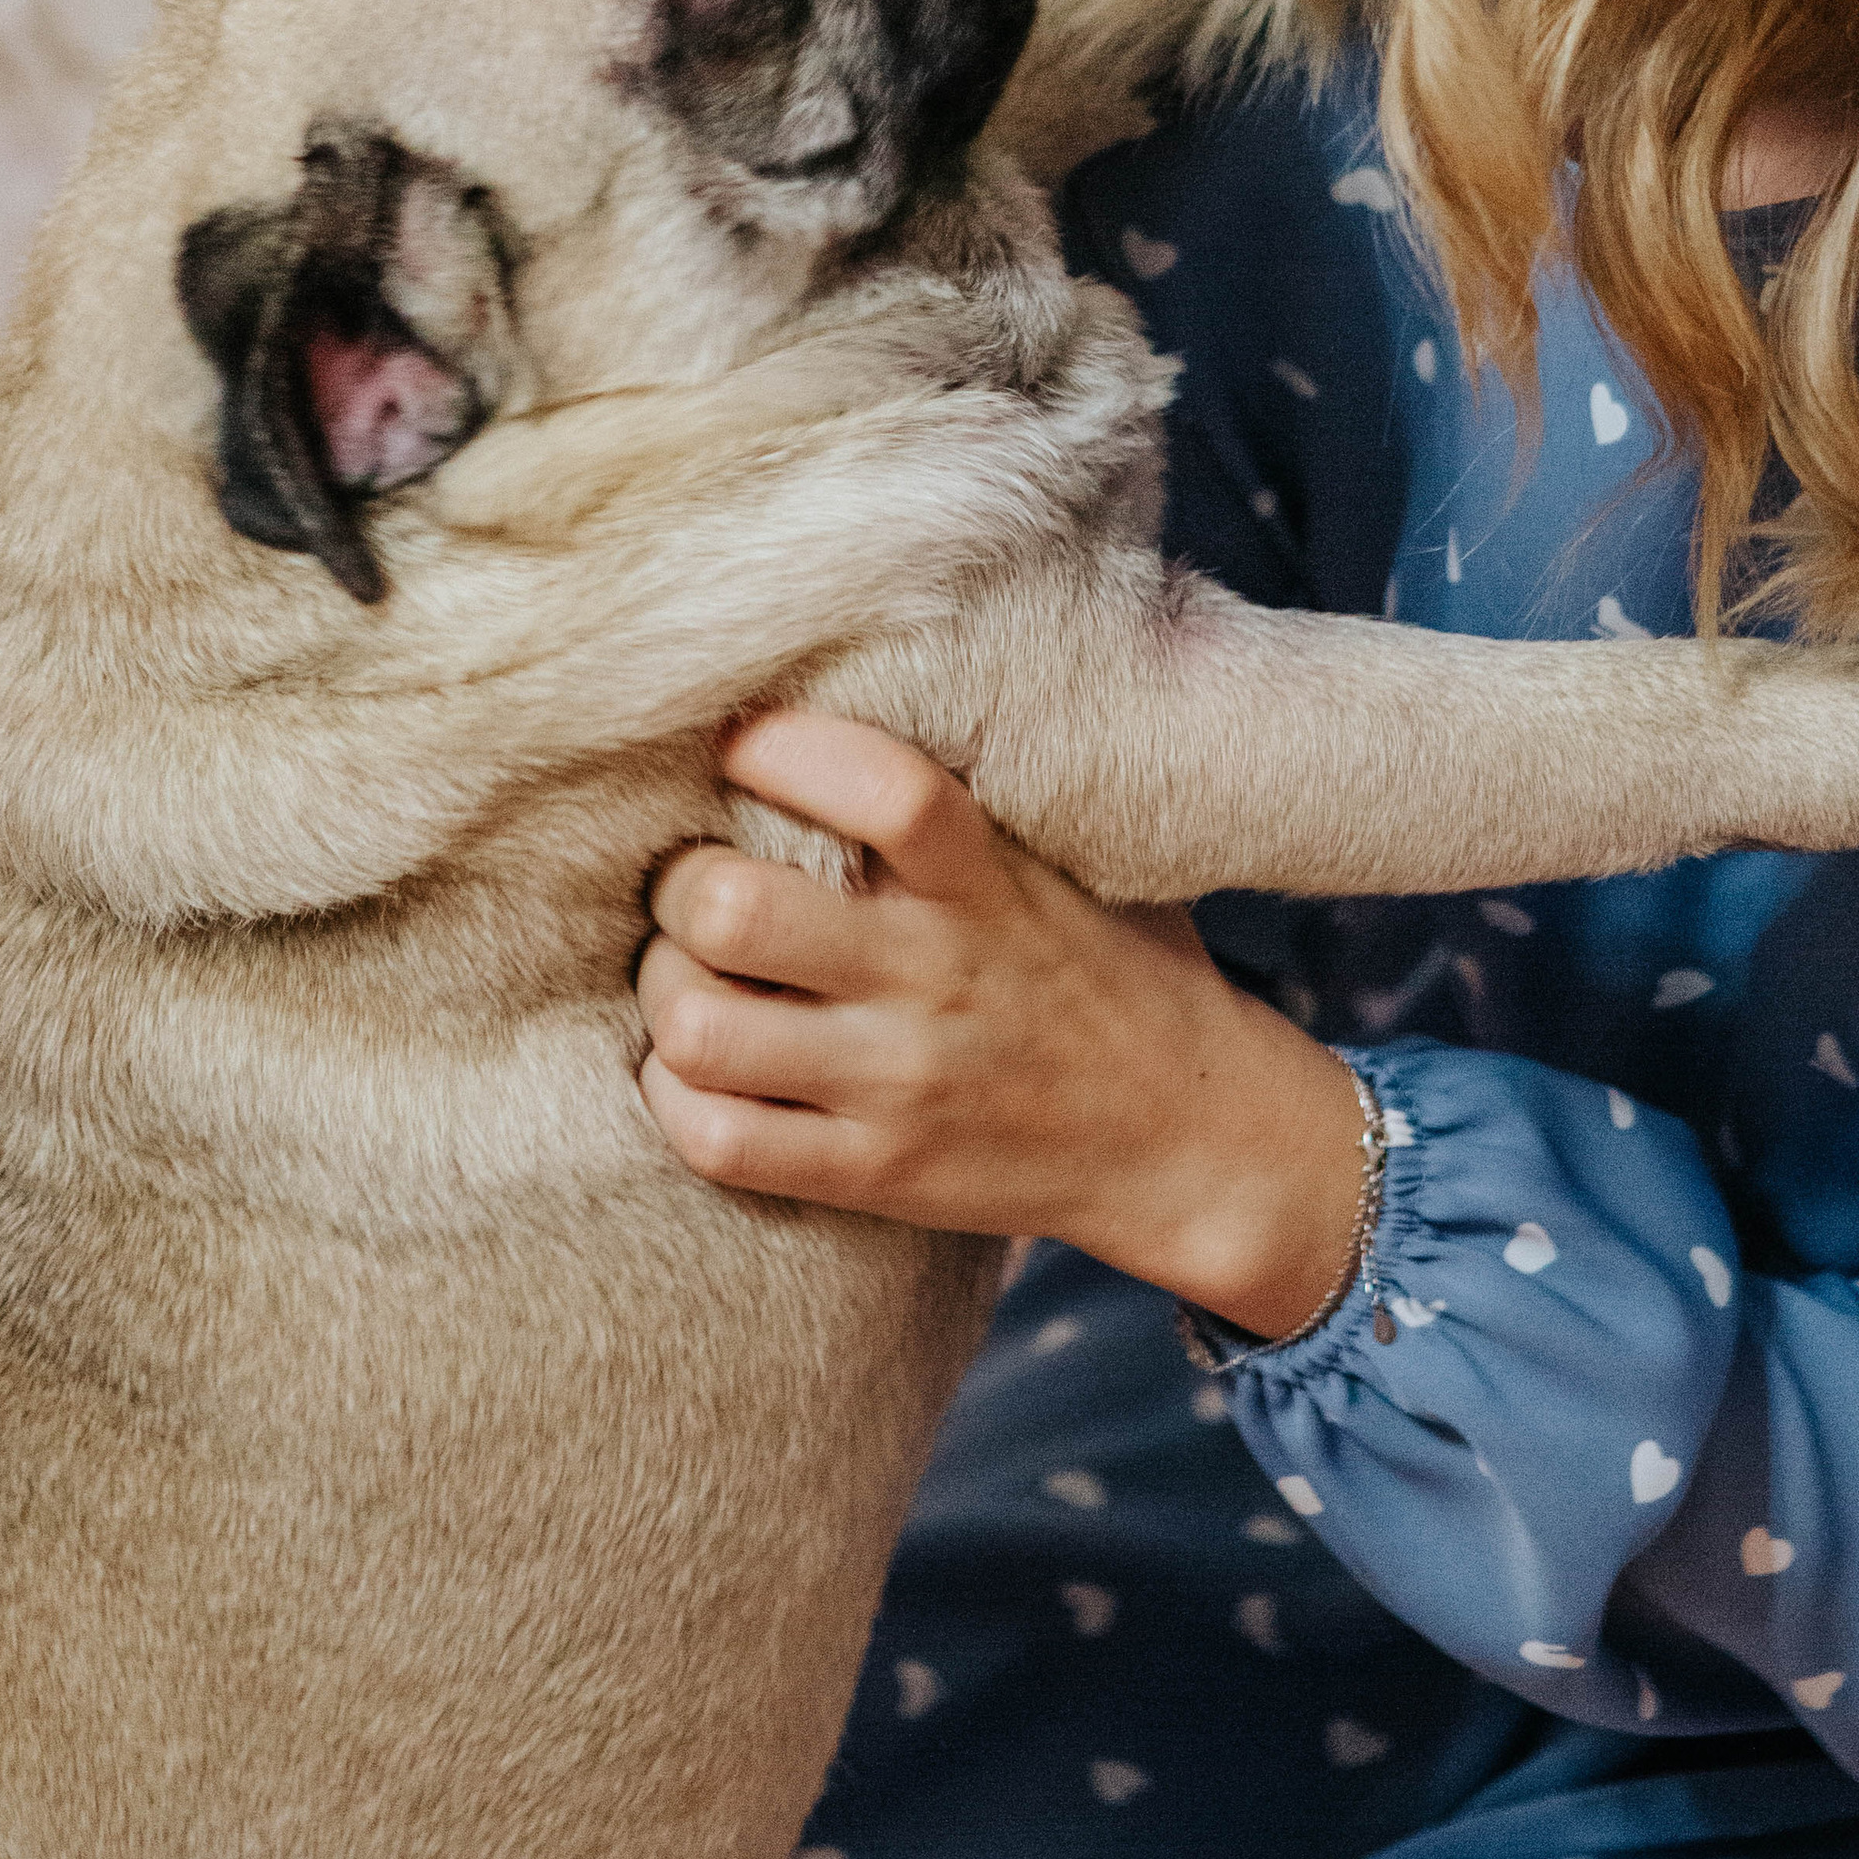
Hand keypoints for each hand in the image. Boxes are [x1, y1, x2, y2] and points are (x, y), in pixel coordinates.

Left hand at [638, 717, 1369, 1339]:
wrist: (1190, 1138)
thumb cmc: (1117, 972)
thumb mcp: (1073, 862)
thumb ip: (971, 801)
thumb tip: (856, 687)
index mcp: (988, 882)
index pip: (880, 789)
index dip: (780, 747)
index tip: (739, 739)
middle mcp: (936, 977)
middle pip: (732, 910)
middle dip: (681, 887)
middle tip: (698, 885)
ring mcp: (899, 1084)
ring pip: (699, 1028)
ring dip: (667, 992)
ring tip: (693, 977)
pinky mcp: (875, 1172)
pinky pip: (717, 1139)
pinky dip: (674, 1096)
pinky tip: (700, 1067)